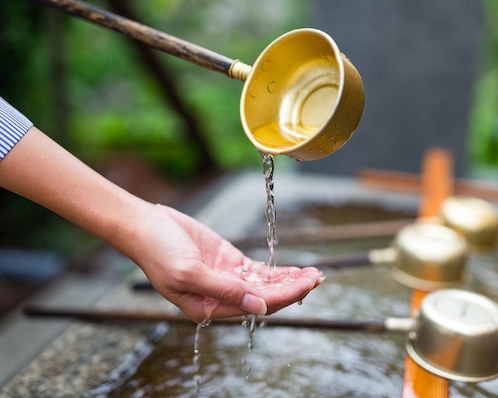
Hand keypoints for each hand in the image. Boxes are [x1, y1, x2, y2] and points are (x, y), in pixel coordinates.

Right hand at [127, 204, 323, 322]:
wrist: (144, 225)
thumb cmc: (158, 251)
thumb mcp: (189, 272)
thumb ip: (224, 290)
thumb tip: (259, 307)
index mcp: (208, 308)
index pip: (257, 306)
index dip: (285, 296)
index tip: (307, 283)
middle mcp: (220, 297)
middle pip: (265, 297)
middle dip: (293, 288)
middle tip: (318, 277)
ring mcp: (225, 279)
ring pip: (264, 284)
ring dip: (288, 280)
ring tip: (314, 273)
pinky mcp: (227, 261)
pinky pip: (257, 271)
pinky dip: (276, 270)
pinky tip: (295, 269)